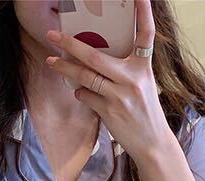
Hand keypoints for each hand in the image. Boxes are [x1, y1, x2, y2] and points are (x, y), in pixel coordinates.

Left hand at [45, 0, 175, 166]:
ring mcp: (120, 96)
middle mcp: (133, 79)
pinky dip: (80, 92)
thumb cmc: (145, 112)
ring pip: (85, 76)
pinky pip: (86, 96)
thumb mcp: (142, 85)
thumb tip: (95, 58)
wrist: (152, 143)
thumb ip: (125, 70)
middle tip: (53, 35)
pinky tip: (80, 92)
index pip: (145, 36)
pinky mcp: (110, 112)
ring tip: (51, 61)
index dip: (144, 13)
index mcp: (143, 67)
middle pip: (95, 56)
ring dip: (65, 68)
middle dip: (70, 44)